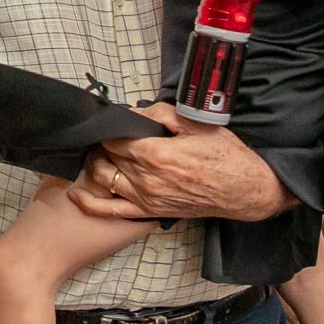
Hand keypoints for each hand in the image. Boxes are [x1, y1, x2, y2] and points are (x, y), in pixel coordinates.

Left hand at [68, 102, 293, 221]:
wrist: (246, 191)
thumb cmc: (226, 156)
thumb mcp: (196, 124)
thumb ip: (161, 113)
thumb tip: (136, 110)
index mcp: (156, 153)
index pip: (115, 137)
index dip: (113, 127)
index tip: (115, 122)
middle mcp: (146, 178)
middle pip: (108, 155)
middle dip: (105, 143)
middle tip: (109, 135)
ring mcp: (145, 198)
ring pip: (104, 177)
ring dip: (96, 164)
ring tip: (99, 153)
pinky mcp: (149, 212)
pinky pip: (111, 211)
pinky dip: (90, 203)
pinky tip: (77, 193)